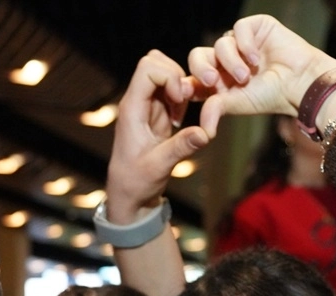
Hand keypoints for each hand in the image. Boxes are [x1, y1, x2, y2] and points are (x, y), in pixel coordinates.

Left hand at [105, 49, 210, 222]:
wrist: (129, 193)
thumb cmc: (136, 181)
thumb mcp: (159, 166)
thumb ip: (181, 147)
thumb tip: (206, 133)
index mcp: (132, 109)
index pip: (147, 68)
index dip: (169, 76)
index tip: (179, 100)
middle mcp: (136, 102)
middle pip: (154, 62)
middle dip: (176, 76)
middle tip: (183, 103)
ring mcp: (145, 105)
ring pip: (162, 73)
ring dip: (179, 86)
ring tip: (181, 113)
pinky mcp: (154, 113)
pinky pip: (169, 90)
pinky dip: (180, 97)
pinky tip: (180, 120)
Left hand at [188, 14, 335, 136]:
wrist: (300, 83)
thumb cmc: (271, 97)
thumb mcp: (237, 105)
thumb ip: (214, 109)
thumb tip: (202, 131)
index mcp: (218, 81)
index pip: (193, 77)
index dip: (188, 83)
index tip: (187, 91)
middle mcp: (226, 62)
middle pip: (198, 56)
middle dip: (202, 68)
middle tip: (212, 81)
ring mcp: (239, 44)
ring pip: (220, 44)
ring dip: (231, 62)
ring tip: (248, 76)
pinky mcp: (254, 28)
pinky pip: (238, 29)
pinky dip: (245, 44)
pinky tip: (257, 58)